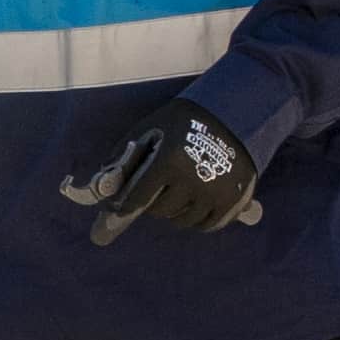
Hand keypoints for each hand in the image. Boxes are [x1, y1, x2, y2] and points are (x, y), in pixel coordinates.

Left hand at [57, 98, 263, 245]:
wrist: (233, 114)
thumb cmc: (183, 122)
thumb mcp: (150, 129)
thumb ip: (125, 157)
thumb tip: (105, 189)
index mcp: (168, 160)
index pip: (136, 198)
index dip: (124, 205)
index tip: (117, 208)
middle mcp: (192, 179)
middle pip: (159, 211)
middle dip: (153, 202)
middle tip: (159, 188)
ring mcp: (215, 193)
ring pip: (181, 221)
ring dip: (175, 211)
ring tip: (179, 191)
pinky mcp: (234, 202)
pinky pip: (207, 225)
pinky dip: (198, 219)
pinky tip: (196, 202)